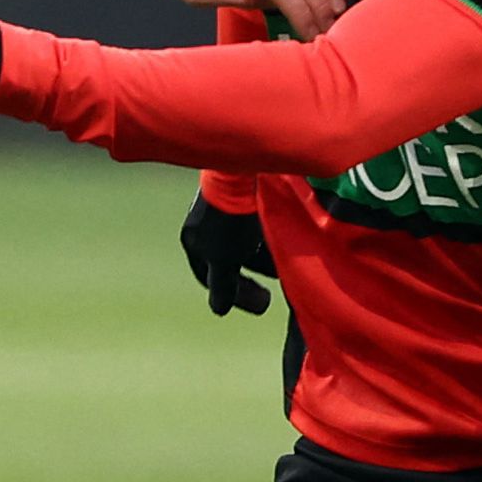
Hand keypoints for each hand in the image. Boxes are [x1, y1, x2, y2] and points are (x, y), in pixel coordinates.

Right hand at [179, 195, 276, 316]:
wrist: (244, 172)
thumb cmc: (229, 219)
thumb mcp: (223, 259)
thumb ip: (223, 286)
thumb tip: (220, 309)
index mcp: (194, 240)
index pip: (209, 277)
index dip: (233, 294)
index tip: (258, 303)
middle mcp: (206, 225)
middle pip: (230, 260)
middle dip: (251, 277)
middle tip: (271, 291)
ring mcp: (225, 208)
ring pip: (245, 242)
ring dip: (263, 257)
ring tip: (285, 267)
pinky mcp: (245, 193)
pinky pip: (256, 223)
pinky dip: (269, 236)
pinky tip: (287, 240)